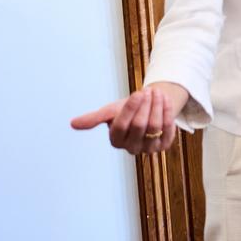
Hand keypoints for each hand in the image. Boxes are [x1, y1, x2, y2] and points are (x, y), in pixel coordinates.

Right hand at [71, 82, 189, 154]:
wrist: (147, 109)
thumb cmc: (125, 111)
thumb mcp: (110, 112)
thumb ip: (94, 119)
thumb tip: (72, 124)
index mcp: (116, 140)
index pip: (122, 126)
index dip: (131, 109)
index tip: (138, 93)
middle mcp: (132, 148)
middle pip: (140, 125)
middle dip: (146, 106)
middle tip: (149, 91)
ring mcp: (149, 149)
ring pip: (155, 127)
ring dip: (157, 107)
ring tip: (157, 92)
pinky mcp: (164, 145)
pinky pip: (168, 129)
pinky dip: (168, 112)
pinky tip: (165, 100)